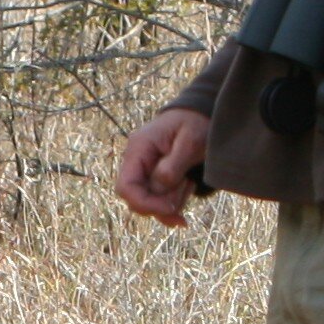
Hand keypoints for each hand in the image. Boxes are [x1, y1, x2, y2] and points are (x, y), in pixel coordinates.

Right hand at [115, 105, 209, 225]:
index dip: (144, 203)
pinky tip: (187, 191)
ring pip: (148, 204)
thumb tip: (159, 186)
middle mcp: (135, 162)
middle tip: (188, 185)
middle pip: (135, 199)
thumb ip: (173, 164)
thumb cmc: (194, 124)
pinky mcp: (152, 179)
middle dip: (163, 204)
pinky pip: (156, 202)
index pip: (125, 187)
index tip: (170, 207)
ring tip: (190, 182)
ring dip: (172, 203)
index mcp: (139, 148)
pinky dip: (172, 205)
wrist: (198, 117)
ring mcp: (143, 172)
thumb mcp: (190, 141)